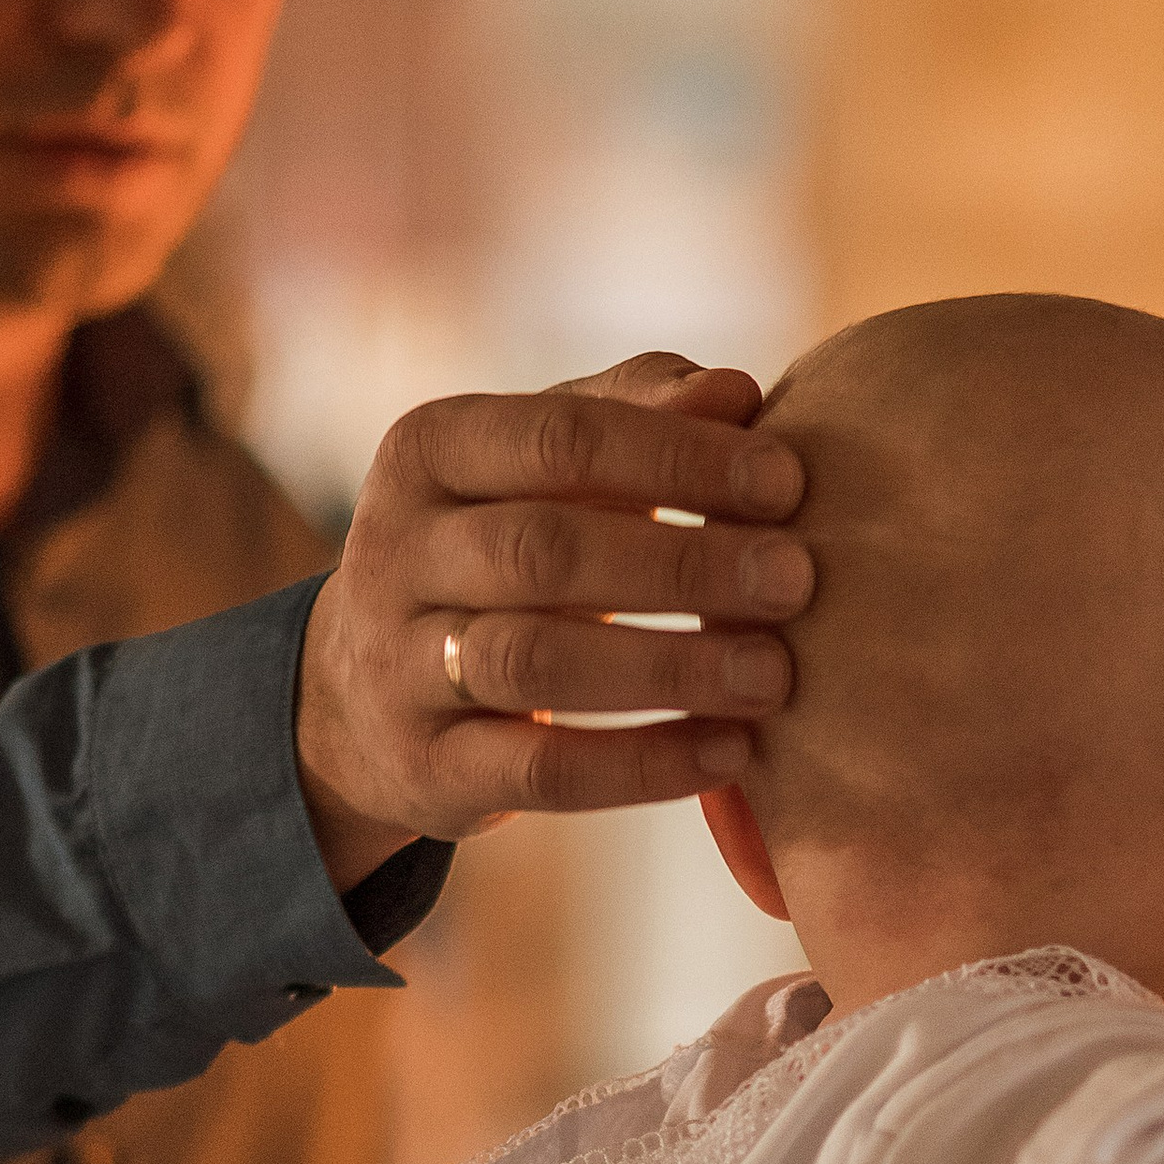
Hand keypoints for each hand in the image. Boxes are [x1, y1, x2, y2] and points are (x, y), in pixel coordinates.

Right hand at [295, 355, 811, 882]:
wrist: (368, 693)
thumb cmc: (502, 543)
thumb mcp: (545, 464)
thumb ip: (637, 411)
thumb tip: (734, 391)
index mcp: (429, 450)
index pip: (561, 439)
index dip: (679, 459)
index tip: (787, 484)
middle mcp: (394, 551)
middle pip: (544, 551)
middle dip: (684, 564)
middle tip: (794, 581)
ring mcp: (398, 667)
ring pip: (535, 664)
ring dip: (668, 668)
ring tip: (773, 675)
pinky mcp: (425, 769)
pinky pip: (540, 772)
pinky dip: (643, 766)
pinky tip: (731, 754)